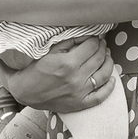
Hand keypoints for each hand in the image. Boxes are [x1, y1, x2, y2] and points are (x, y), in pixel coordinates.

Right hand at [0, 37, 114, 112]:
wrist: (25, 91)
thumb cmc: (35, 67)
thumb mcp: (49, 50)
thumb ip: (69, 41)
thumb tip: (87, 34)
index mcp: (68, 63)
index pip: (92, 46)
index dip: (96, 38)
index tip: (95, 36)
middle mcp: (76, 79)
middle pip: (99, 58)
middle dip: (103, 47)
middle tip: (102, 43)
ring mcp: (79, 93)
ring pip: (104, 75)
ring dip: (109, 63)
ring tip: (107, 55)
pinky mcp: (79, 104)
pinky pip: (100, 97)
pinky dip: (110, 87)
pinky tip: (113, 78)